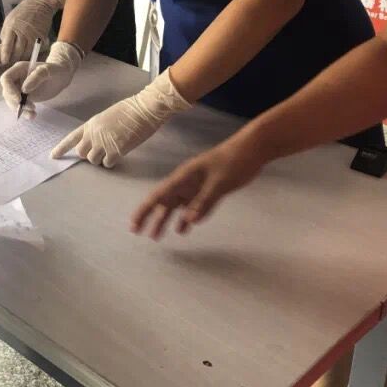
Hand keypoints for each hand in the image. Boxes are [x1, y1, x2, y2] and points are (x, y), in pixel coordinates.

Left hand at [0, 0, 64, 75]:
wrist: (40, 3)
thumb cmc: (24, 10)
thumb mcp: (10, 19)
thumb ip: (6, 32)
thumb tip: (4, 46)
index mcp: (11, 27)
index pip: (7, 46)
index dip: (5, 56)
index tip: (4, 62)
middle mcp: (22, 32)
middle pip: (17, 52)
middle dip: (13, 59)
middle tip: (11, 62)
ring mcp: (33, 35)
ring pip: (27, 53)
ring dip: (23, 57)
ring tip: (20, 58)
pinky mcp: (42, 37)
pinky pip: (36, 49)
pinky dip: (32, 52)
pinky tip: (30, 52)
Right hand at [0, 40, 81, 116]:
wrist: (62, 76)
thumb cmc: (56, 70)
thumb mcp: (49, 70)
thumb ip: (37, 77)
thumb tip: (24, 89)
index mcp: (19, 69)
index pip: (6, 79)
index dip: (9, 89)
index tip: (19, 99)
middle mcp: (17, 79)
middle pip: (7, 92)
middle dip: (15, 102)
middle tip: (31, 107)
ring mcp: (19, 89)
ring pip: (12, 102)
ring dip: (20, 110)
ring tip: (33, 113)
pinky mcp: (25, 98)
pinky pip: (19, 106)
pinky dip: (24, 112)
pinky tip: (33, 115)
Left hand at [52, 68, 190, 167]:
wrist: (143, 109)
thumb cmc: (130, 109)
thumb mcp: (108, 116)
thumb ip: (99, 129)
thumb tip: (98, 141)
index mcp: (91, 124)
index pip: (71, 138)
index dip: (61, 148)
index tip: (53, 156)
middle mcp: (93, 134)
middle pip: (81, 153)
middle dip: (88, 155)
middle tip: (99, 152)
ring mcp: (103, 143)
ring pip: (93, 160)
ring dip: (100, 159)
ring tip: (111, 151)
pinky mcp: (115, 151)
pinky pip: (107, 163)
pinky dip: (111, 162)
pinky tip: (119, 154)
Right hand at [130, 132, 267, 238]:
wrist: (251, 150)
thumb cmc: (234, 162)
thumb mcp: (220, 183)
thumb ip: (204, 202)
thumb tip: (188, 222)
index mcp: (184, 178)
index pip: (158, 196)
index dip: (144, 211)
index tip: (134, 226)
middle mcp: (186, 182)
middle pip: (163, 202)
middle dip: (150, 217)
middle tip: (139, 233)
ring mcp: (196, 186)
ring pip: (176, 205)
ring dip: (166, 220)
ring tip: (156, 236)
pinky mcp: (208, 189)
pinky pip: (192, 207)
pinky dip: (186, 218)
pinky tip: (183, 229)